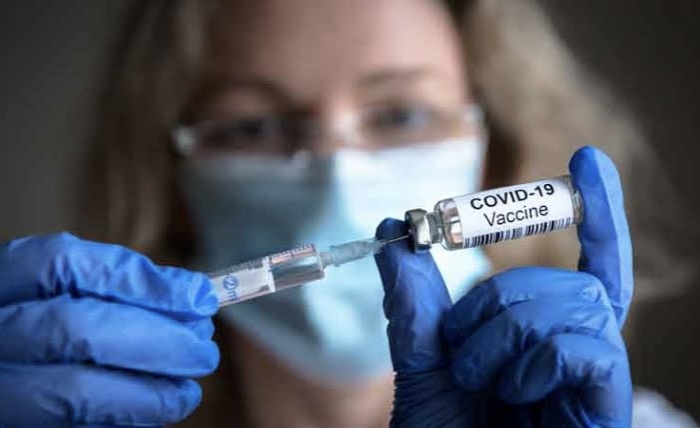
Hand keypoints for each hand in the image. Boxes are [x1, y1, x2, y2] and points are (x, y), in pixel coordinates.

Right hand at [0, 234, 219, 426]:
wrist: (3, 376)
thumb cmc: (43, 327)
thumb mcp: (64, 294)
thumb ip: (117, 290)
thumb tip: (193, 296)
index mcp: (0, 283)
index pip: (65, 264)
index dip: (140, 280)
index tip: (199, 296)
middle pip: (76, 328)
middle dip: (156, 340)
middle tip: (203, 351)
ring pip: (75, 393)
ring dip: (148, 393)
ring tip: (186, 391)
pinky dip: (124, 419)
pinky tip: (152, 411)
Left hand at [375, 146, 632, 427]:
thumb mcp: (420, 360)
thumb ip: (412, 299)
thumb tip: (392, 230)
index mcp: (543, 339)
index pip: (586, 266)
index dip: (595, 215)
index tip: (587, 162)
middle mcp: (577, 352)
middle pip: (568, 280)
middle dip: (499, 298)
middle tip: (459, 346)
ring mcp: (594, 379)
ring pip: (572, 302)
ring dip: (505, 331)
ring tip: (477, 377)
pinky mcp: (605, 404)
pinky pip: (584, 345)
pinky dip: (533, 358)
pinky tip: (512, 393)